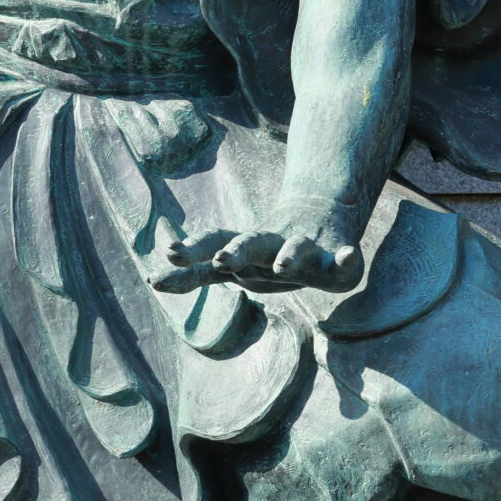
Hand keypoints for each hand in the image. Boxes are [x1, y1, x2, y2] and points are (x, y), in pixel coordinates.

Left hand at [155, 216, 363, 296]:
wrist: (321, 219)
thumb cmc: (270, 249)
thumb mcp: (233, 264)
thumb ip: (196, 273)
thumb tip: (152, 281)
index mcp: (246, 248)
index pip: (214, 243)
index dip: (193, 251)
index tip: (169, 255)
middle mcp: (272, 244)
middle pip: (251, 241)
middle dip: (237, 250)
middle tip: (222, 259)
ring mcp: (304, 249)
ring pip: (295, 249)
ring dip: (290, 257)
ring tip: (282, 268)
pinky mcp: (336, 260)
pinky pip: (344, 261)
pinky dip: (346, 259)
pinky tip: (347, 257)